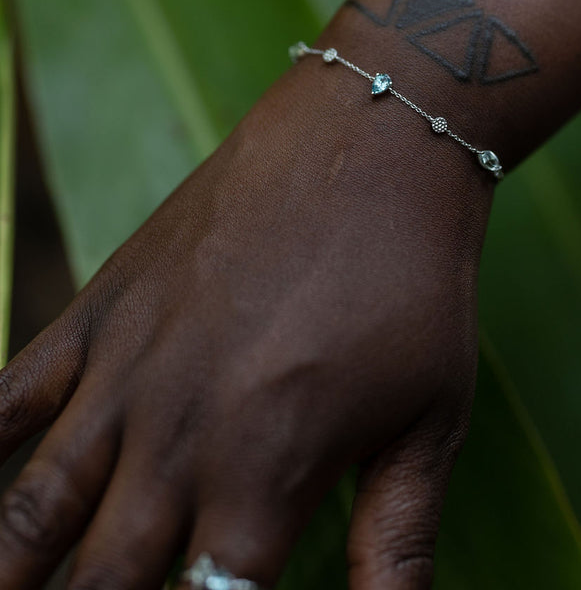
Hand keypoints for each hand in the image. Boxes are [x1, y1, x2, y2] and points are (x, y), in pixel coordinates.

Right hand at [0, 25, 492, 589]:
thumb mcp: (428, 424)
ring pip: (32, 509)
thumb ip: (400, 547)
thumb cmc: (412, 282)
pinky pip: (7, 393)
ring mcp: (126, 369)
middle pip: (101, 582)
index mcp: (265, 480)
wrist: (369, 145)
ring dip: (10, 570)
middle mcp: (180, 438)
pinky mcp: (101, 309)